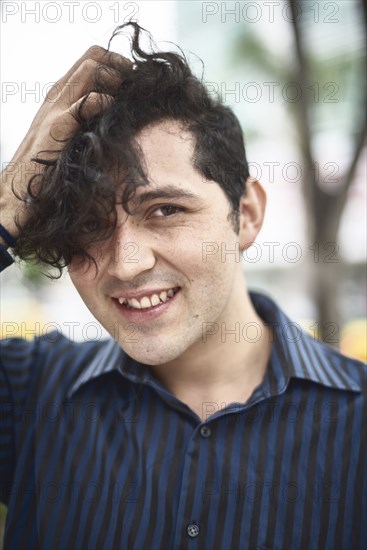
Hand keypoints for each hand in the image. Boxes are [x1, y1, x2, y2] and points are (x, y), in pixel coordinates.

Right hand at [0, 46, 130, 240]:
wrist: (19, 189)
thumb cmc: (47, 169)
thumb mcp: (70, 139)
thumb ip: (86, 123)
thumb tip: (114, 117)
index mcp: (59, 97)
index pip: (88, 60)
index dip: (113, 62)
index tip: (130, 77)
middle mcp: (57, 97)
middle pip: (91, 57)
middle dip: (119, 64)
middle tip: (134, 80)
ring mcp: (55, 109)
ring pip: (89, 70)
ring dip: (115, 77)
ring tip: (127, 93)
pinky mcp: (58, 127)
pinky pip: (88, 103)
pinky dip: (107, 102)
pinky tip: (114, 111)